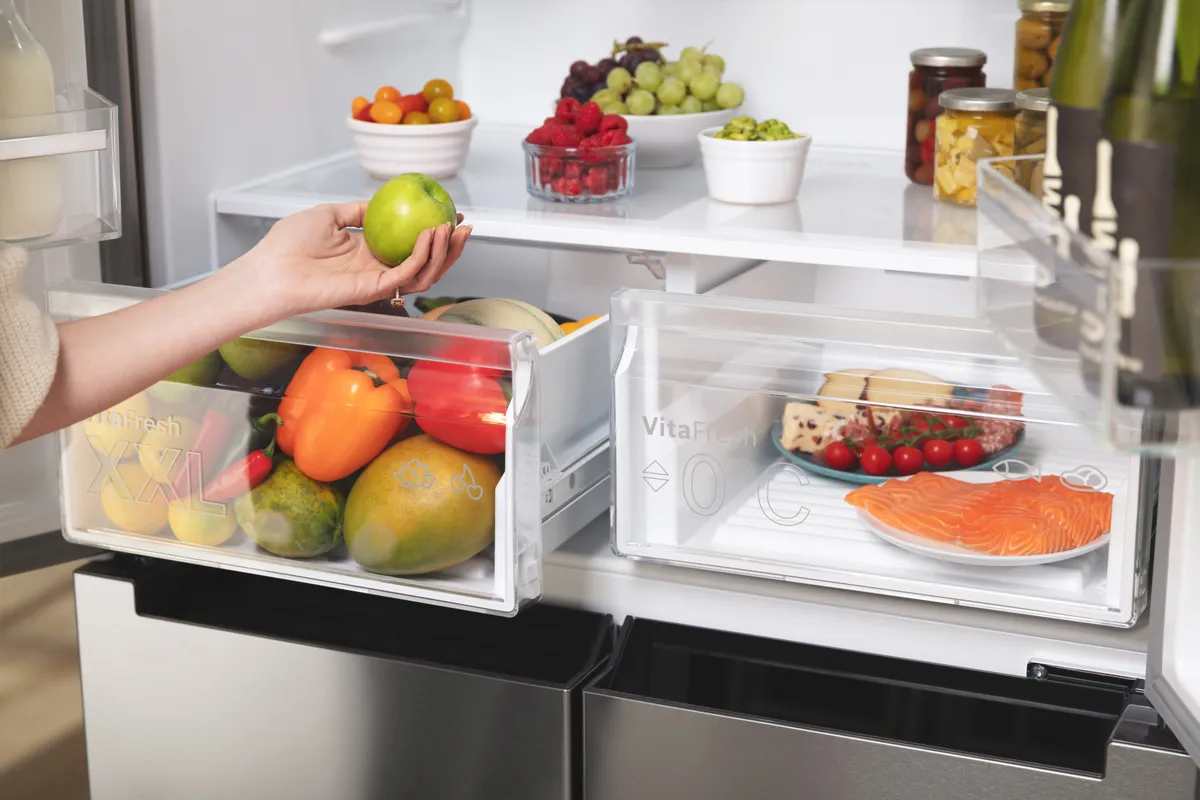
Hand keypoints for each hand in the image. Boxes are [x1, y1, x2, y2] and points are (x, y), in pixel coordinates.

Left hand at [237, 201, 471, 317]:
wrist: (272, 269)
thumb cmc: (289, 244)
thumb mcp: (328, 215)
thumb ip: (357, 211)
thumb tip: (379, 201)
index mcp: (368, 253)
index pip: (410, 245)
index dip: (433, 232)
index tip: (449, 213)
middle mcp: (377, 269)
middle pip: (426, 263)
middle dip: (449, 246)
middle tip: (464, 225)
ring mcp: (377, 281)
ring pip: (424, 273)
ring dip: (442, 252)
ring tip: (450, 228)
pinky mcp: (374, 290)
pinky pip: (407, 273)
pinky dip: (422, 255)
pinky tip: (429, 234)